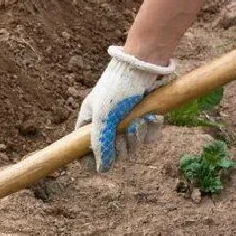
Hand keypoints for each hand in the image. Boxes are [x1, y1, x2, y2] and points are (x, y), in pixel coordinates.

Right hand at [75, 46, 174, 171]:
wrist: (143, 66)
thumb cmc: (117, 89)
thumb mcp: (103, 118)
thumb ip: (100, 145)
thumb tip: (102, 169)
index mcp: (90, 123)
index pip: (84, 150)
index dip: (91, 158)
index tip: (101, 160)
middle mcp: (107, 125)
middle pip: (112, 153)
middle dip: (122, 146)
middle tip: (126, 132)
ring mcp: (126, 124)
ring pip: (131, 147)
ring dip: (138, 137)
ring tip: (141, 120)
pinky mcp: (144, 120)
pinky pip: (147, 139)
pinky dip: (151, 130)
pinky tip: (152, 118)